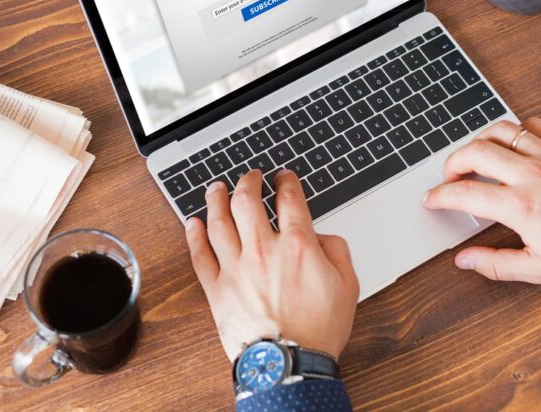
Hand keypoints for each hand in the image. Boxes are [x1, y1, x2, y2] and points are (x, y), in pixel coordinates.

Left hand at [184, 169, 358, 361]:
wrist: (289, 363)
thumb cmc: (318, 330)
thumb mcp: (348, 285)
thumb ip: (337, 251)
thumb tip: (322, 238)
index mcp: (297, 244)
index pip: (288, 199)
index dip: (286, 181)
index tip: (283, 177)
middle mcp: (262, 249)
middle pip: (247, 201)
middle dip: (248, 182)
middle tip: (250, 176)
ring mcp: (236, 268)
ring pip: (218, 222)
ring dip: (216, 199)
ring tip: (216, 188)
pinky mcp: (217, 289)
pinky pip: (200, 255)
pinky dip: (194, 235)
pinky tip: (193, 223)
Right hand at [422, 118, 540, 283]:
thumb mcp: (539, 269)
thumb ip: (495, 264)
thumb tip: (465, 260)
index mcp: (521, 206)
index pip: (464, 193)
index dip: (440, 196)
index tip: (433, 199)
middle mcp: (531, 174)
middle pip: (473, 152)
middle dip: (451, 163)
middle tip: (450, 176)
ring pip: (499, 130)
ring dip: (479, 141)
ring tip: (475, 156)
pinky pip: (530, 124)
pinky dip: (515, 131)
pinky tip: (512, 146)